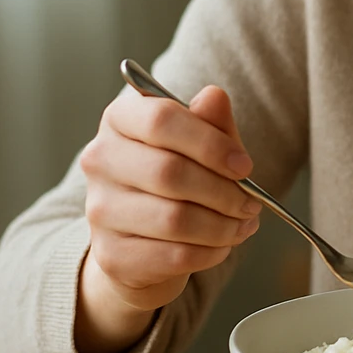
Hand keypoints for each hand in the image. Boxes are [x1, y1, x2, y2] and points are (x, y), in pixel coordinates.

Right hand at [75, 85, 258, 352]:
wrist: (142, 237)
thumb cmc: (178, 177)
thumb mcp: (200, 141)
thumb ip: (210, 120)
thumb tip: (214, 96)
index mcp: (120, 120)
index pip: (161, 119)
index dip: (210, 143)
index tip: (244, 165)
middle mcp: (100, 161)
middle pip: (169, 172)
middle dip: (224, 191)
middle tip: (252, 202)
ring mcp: (101, 210)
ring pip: (174, 219)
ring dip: (222, 226)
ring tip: (243, 223)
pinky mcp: (112, 254)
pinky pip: (173, 255)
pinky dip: (210, 252)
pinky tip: (223, 244)